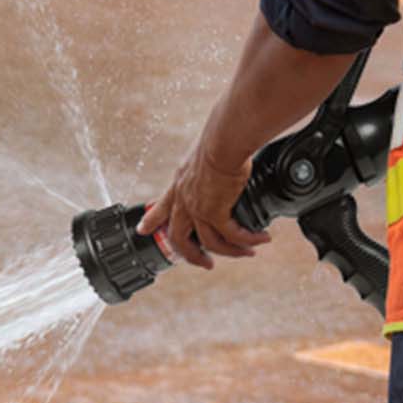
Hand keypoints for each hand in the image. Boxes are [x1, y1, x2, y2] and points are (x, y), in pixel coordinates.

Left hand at [138, 138, 270, 269]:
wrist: (224, 140)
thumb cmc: (219, 139)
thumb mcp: (204, 153)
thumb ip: (208, 166)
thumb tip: (224, 165)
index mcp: (179, 184)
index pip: (160, 207)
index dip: (151, 221)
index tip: (142, 230)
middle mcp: (184, 199)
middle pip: (178, 238)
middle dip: (191, 255)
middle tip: (205, 263)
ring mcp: (198, 208)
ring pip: (209, 243)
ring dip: (230, 251)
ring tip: (246, 253)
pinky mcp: (215, 212)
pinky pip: (231, 235)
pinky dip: (247, 240)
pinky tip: (260, 239)